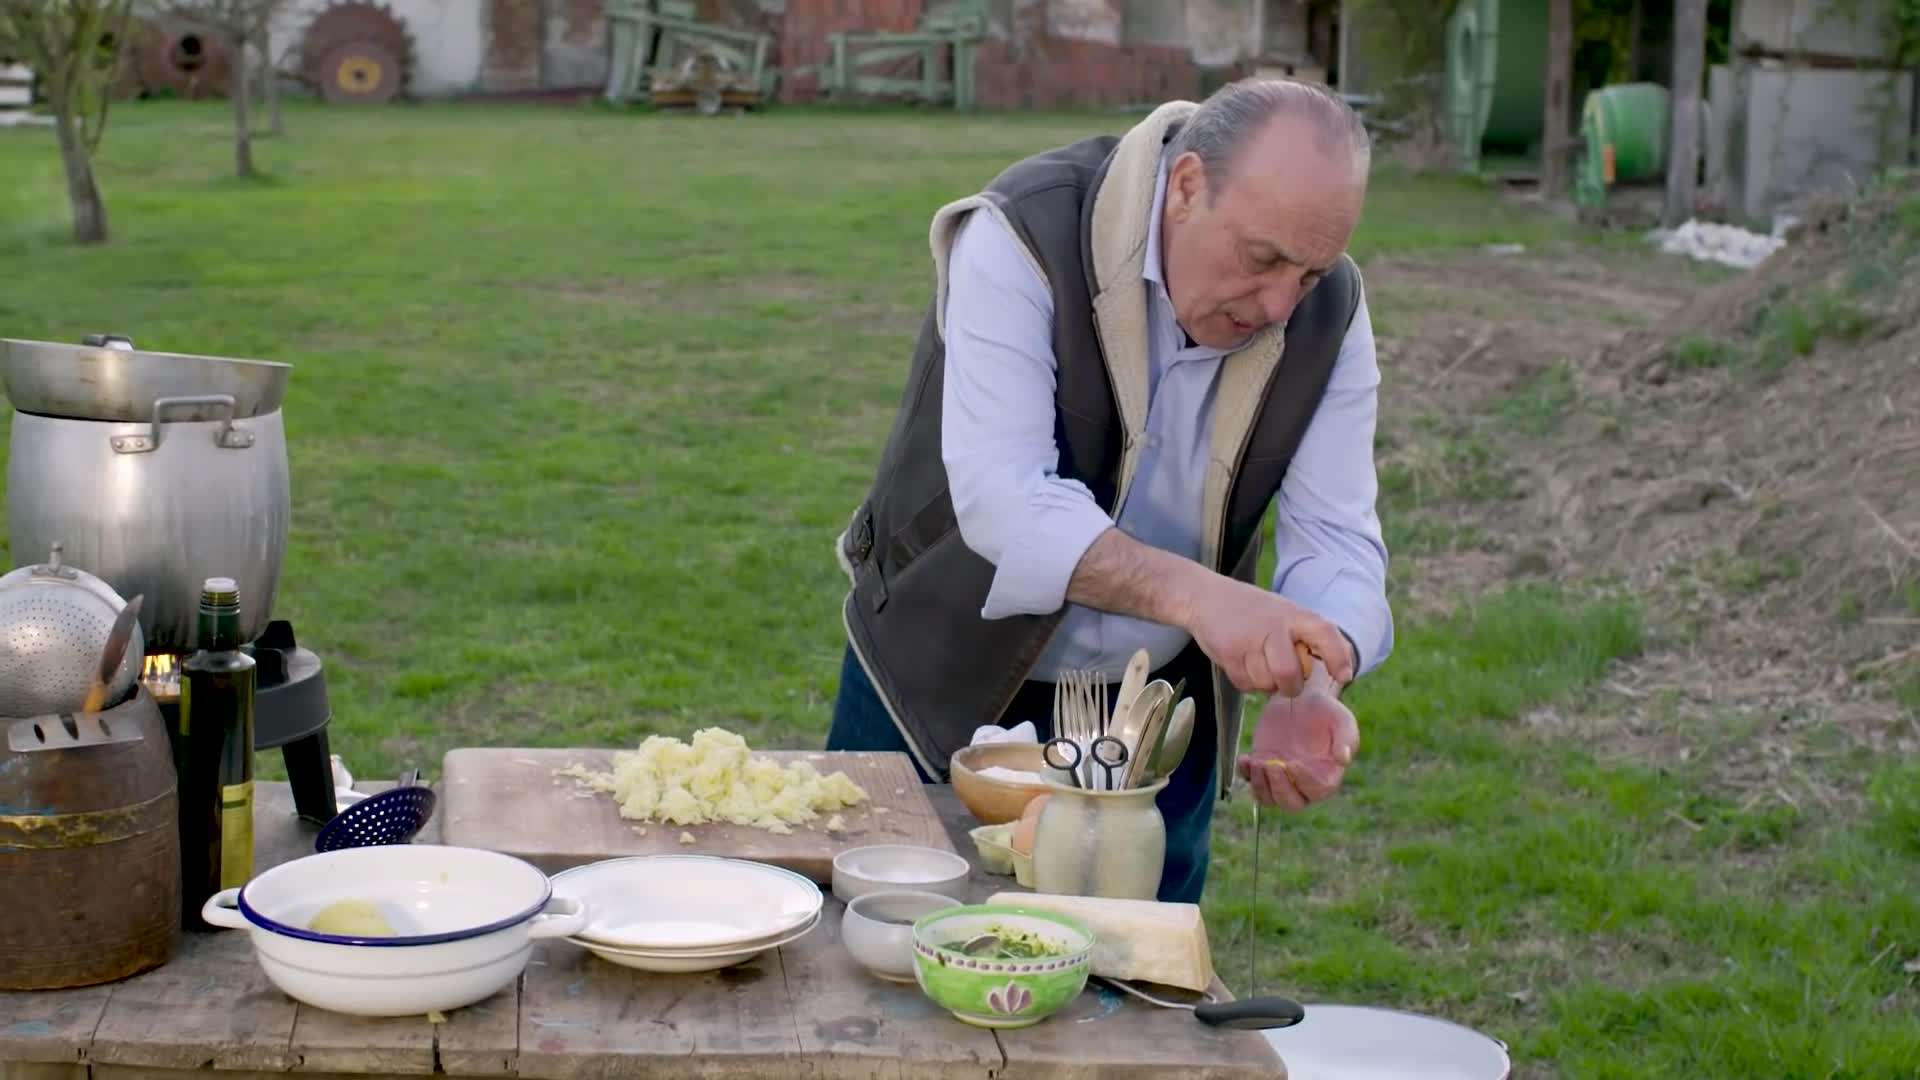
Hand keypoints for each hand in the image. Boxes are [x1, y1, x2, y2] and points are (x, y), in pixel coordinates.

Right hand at [1185, 577, 1355, 695]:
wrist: (1205, 597)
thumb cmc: (1252, 611)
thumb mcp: (1283, 613)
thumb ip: (1304, 636)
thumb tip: (1335, 670)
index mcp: (1293, 614)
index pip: (1324, 632)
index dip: (1338, 656)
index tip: (1344, 676)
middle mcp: (1274, 626)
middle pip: (1290, 674)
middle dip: (1290, 686)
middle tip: (1287, 681)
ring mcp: (1249, 641)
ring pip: (1267, 684)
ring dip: (1265, 683)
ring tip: (1258, 664)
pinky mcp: (1229, 654)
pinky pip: (1246, 685)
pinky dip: (1247, 682)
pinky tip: (1242, 662)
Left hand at [1236, 657, 1359, 809]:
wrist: (1303, 698)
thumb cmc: (1327, 712)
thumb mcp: (1342, 720)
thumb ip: (1346, 739)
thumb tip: (1344, 758)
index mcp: (1327, 777)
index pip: (1316, 791)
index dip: (1304, 781)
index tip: (1293, 763)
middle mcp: (1302, 783)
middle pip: (1290, 803)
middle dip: (1279, 788)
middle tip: (1272, 765)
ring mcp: (1280, 777)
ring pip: (1268, 798)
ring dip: (1260, 785)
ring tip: (1256, 762)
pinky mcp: (1262, 765)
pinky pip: (1249, 780)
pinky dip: (1244, 774)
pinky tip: (1245, 758)